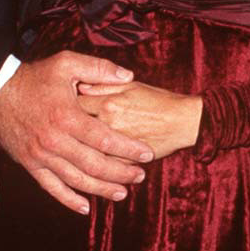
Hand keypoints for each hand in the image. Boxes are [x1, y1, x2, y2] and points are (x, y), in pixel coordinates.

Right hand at [0, 53, 153, 214]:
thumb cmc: (34, 78)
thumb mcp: (66, 63)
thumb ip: (99, 68)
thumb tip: (129, 75)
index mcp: (67, 117)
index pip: (106, 140)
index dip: (129, 149)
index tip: (147, 155)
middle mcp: (55, 140)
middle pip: (95, 165)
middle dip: (121, 173)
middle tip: (140, 177)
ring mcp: (41, 156)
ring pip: (77, 180)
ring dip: (101, 189)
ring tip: (122, 193)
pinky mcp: (30, 164)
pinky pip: (51, 187)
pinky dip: (69, 199)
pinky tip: (85, 208)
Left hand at [75, 78, 203, 161]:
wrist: (183, 122)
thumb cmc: (158, 100)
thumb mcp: (130, 85)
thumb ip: (104, 84)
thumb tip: (80, 86)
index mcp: (108, 103)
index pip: (75, 105)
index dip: (67, 106)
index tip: (65, 107)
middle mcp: (108, 125)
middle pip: (75, 129)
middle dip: (69, 130)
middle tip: (66, 129)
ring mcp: (115, 145)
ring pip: (84, 151)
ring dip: (78, 150)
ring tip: (74, 147)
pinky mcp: (123, 162)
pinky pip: (100, 166)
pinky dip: (93, 165)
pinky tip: (89, 163)